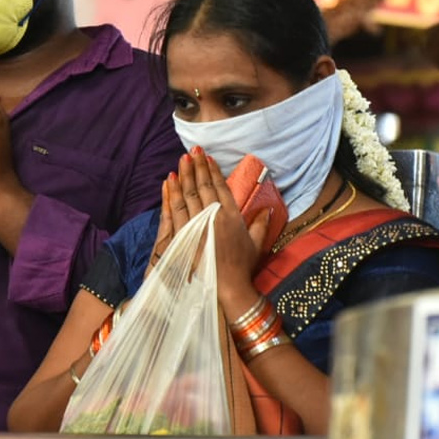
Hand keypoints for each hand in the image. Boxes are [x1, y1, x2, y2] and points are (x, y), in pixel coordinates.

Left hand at [150, 149, 267, 310]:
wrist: (228, 288)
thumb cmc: (243, 268)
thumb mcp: (256, 245)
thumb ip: (261, 225)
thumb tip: (268, 209)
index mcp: (232, 216)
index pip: (220, 187)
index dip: (213, 171)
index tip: (208, 158)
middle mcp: (215, 216)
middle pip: (203, 186)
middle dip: (197, 166)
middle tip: (193, 150)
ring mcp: (198, 224)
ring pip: (189, 193)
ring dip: (185, 175)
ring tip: (182, 160)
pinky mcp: (185, 233)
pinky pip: (177, 208)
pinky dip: (172, 192)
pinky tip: (170, 180)